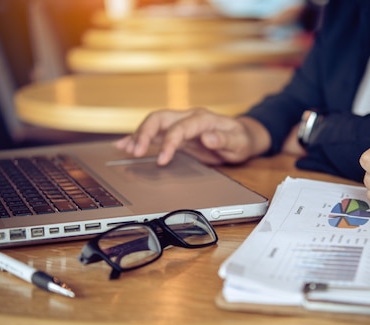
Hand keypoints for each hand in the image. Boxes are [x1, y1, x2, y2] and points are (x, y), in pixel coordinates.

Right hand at [116, 108, 270, 165]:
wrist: (243, 136)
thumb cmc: (241, 140)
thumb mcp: (239, 143)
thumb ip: (223, 139)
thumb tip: (208, 137)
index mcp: (203, 119)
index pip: (179, 128)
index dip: (168, 143)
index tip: (162, 160)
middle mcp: (189, 118)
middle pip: (159, 118)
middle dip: (144, 133)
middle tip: (135, 152)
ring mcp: (181, 124)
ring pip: (154, 124)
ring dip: (139, 135)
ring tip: (126, 149)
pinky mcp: (177, 133)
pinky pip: (155, 132)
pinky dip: (140, 137)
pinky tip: (126, 144)